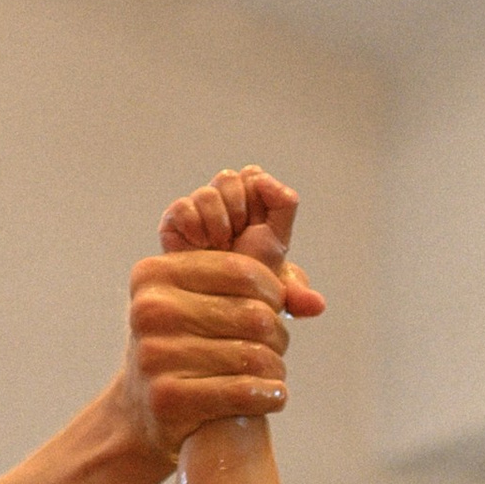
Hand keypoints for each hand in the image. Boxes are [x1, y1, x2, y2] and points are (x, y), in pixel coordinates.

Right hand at [122, 162, 325, 462]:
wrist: (148, 409)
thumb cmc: (193, 342)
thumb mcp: (215, 299)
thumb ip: (270, 283)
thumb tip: (316, 304)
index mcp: (155, 274)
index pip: (244, 271)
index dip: (274, 293)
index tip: (273, 309)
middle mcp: (149, 310)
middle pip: (255, 316)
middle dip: (276, 335)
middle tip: (272, 348)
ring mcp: (153, 355)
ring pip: (254, 357)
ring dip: (275, 368)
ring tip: (270, 372)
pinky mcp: (166, 399)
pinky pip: (243, 392)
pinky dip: (270, 395)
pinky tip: (272, 396)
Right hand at [159, 166, 323, 294]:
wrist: (209, 308)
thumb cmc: (245, 292)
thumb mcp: (279, 282)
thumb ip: (298, 284)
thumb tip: (310, 275)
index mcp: (251, 204)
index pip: (254, 175)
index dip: (259, 199)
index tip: (257, 230)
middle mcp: (224, 201)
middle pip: (231, 177)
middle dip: (239, 211)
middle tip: (237, 240)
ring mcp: (197, 209)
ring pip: (209, 192)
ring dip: (218, 223)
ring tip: (218, 248)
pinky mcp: (173, 221)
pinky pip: (183, 207)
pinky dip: (195, 227)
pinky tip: (200, 247)